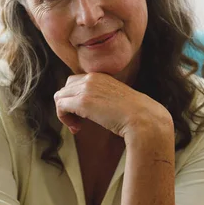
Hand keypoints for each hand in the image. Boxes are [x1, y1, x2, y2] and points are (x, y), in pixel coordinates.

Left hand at [53, 73, 172, 138]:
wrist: (143, 119)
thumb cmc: (136, 115)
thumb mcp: (117, 100)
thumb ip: (104, 98)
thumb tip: (96, 109)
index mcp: (101, 76)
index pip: (75, 82)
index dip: (75, 99)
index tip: (84, 116)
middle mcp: (91, 78)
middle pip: (65, 88)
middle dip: (68, 105)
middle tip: (79, 122)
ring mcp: (86, 89)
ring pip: (60, 97)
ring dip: (65, 114)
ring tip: (77, 126)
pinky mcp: (82, 102)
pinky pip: (60, 106)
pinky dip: (63, 118)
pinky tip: (76, 128)